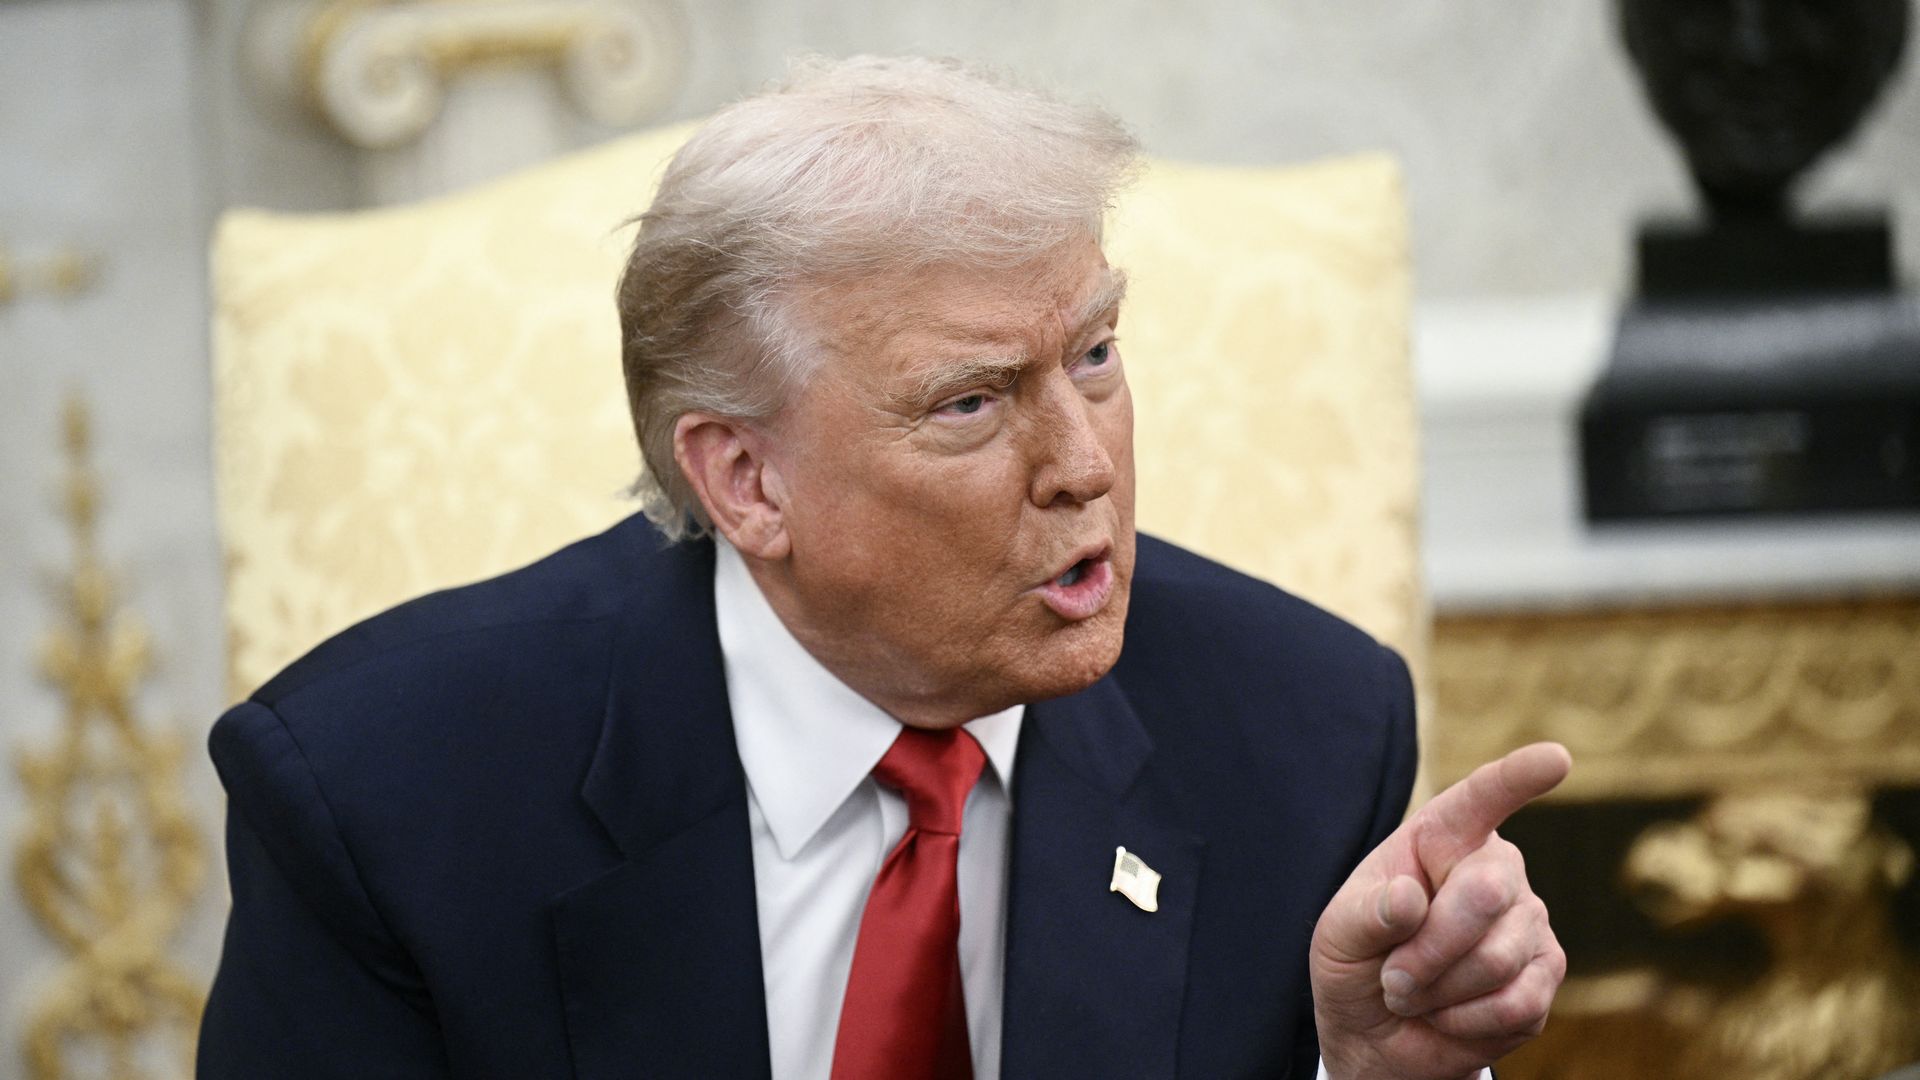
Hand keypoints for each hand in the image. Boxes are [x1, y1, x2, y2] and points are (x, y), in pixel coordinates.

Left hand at [1309, 743, 1570, 1079]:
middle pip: (1483, 895)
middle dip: (1427, 950)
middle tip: (1393, 979)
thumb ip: (1367, 914)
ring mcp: (1529, 922)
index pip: (1481, 799)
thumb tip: (1410, 899)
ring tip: (1414, 994)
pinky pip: (1514, 1004)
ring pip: (1495, 959)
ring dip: (1438, 992)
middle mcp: (1497, 869)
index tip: (1555, 758)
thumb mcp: (1338, 936)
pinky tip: (1446, 1016)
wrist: (1379, 1037)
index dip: (1517, 778)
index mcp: (1443, 838)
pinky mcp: (1547, 976)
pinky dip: (1464, 1022)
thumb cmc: (1358, 965)